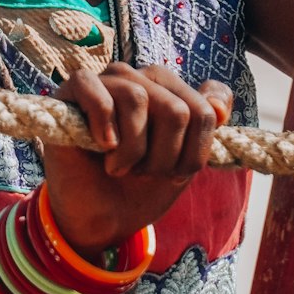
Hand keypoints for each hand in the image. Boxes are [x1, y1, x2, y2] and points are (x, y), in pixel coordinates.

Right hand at [42, 64, 231, 256]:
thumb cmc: (139, 187)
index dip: (192, 155)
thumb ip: (205, 127)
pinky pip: (98, 94)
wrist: (97, 216)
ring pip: (137, 99)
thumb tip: (221, 106)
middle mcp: (140, 77)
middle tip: (140, 173)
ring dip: (131, 151)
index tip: (173, 173)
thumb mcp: (183, 163)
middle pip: (175, 111)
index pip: (203, 112)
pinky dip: (103, 126)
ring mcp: (106, 79)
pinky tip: (102, 146)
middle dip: (162, 158)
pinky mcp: (73, 90)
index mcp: (169, 90)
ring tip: (118, 166)